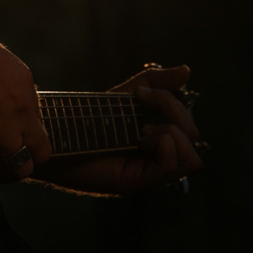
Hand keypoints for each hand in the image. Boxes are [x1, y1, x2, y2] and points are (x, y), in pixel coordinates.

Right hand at [0, 19, 52, 215]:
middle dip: (28, 155)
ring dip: (7, 172)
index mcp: (26, 88)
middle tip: (14, 157)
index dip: (26, 129)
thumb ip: (6, 83)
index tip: (16, 133)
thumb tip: (0, 95)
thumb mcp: (0, 59)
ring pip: (18, 167)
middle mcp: (20, 111)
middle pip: (38, 148)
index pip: (36, 119)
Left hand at [34, 65, 201, 195]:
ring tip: (142, 128)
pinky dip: (162, 144)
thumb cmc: (92, 117)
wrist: (59, 135)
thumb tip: (187, 70)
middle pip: (194, 137)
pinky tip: (139, 137)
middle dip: (173, 109)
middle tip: (141, 101)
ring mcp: (149, 173)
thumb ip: (158, 82)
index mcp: (160, 139)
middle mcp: (159, 158)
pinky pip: (172, 166)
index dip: (174, 101)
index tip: (141, 91)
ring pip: (192, 158)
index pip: (191, 125)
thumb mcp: (129, 94)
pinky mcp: (135, 182)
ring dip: (171, 131)